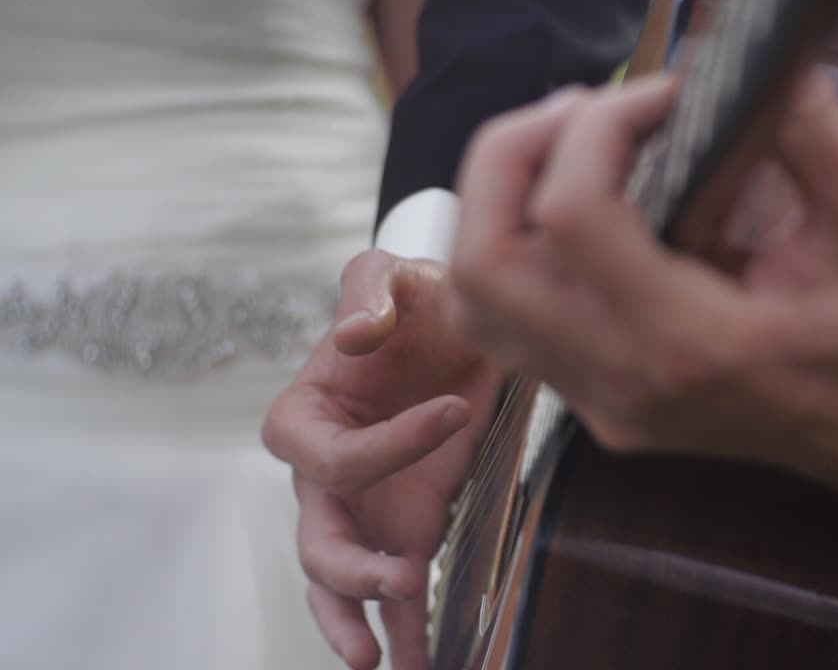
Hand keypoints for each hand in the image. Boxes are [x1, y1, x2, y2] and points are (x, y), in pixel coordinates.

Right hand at [263, 250, 500, 669]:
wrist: (460, 330)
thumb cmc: (416, 301)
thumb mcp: (395, 275)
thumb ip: (369, 289)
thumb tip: (357, 335)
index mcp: (308, 416)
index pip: (329, 457)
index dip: (386, 446)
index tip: (454, 412)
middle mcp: (328, 474)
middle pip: (315, 537)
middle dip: (347, 569)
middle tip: (400, 577)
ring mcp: (366, 509)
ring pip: (340, 579)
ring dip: (355, 618)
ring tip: (380, 660)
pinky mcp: (409, 527)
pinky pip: (397, 590)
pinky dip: (407, 632)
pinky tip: (421, 664)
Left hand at [448, 73, 837, 521]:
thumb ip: (816, 137)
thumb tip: (760, 69)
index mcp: (698, 345)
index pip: (572, 219)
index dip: (596, 128)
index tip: (661, 95)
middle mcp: (631, 384)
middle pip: (487, 263)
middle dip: (509, 156)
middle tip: (582, 109)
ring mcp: (611, 406)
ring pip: (479, 304)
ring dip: (497, 207)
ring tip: (569, 150)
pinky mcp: (609, 409)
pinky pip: (512, 331)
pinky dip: (517, 255)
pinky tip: (580, 209)